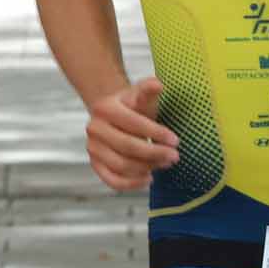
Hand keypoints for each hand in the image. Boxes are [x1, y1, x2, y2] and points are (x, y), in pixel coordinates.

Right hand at [84, 76, 177, 192]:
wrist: (114, 117)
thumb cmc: (132, 106)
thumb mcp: (140, 95)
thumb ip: (148, 89)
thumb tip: (158, 84)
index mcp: (105, 108)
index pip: (134, 123)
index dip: (156, 133)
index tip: (176, 141)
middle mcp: (94, 128)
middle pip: (128, 147)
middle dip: (155, 153)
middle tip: (175, 157)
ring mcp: (92, 148)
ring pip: (121, 165)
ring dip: (147, 168)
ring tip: (165, 164)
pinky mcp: (95, 165)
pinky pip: (113, 180)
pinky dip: (132, 184)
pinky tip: (149, 178)